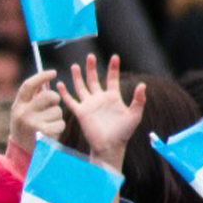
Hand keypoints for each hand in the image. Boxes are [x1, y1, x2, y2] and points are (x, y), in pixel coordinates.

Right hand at [9, 69, 62, 157]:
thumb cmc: (26, 129)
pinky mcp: (42, 133)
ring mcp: (32, 123)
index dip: (42, 76)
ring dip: (57, 116)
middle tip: (53, 105)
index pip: (29, 85)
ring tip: (49, 124)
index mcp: (18, 105)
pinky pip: (60, 123)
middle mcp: (23, 113)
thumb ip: (33, 98)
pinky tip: (52, 132)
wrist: (21, 154)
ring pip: (57, 110)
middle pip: (48, 95)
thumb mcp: (24, 113)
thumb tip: (46, 81)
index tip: (53, 73)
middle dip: (55, 99)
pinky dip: (59, 127)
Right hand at [58, 54, 145, 168]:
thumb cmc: (124, 132)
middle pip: (94, 79)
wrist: (110, 146)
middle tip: (90, 56)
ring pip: (81, 87)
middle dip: (91, 68)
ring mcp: (89, 105)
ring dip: (78, 77)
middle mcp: (100, 99)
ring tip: (75, 66)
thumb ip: (138, 100)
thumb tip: (142, 85)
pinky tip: (60, 84)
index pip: (112, 79)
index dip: (113, 68)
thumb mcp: (135, 115)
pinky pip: (71, 101)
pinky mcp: (81, 113)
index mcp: (113, 97)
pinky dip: (65, 94)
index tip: (115, 57)